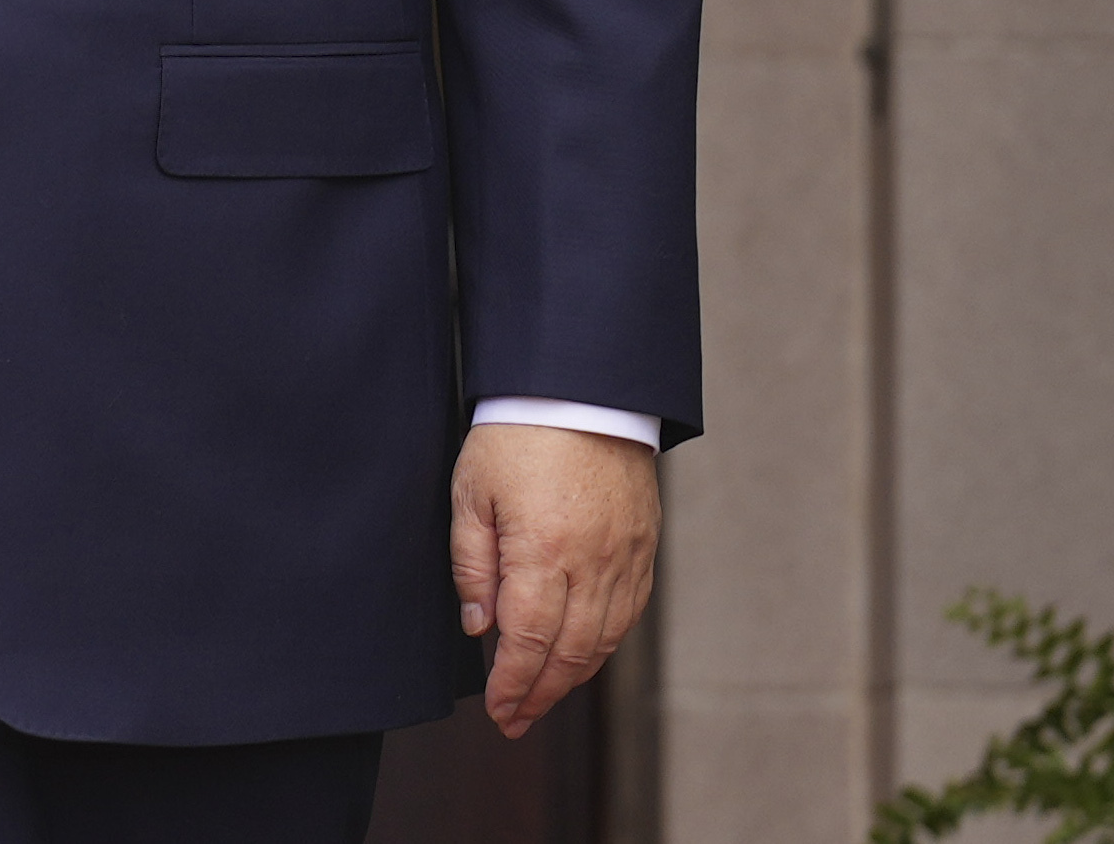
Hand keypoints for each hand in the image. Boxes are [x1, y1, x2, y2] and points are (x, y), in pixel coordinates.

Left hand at [451, 421, 660, 735]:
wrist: (580, 391)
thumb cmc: (516, 435)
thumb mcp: (470, 493)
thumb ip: (472, 562)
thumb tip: (479, 626)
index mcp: (545, 551)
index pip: (530, 639)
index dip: (514, 682)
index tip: (499, 709)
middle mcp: (593, 563)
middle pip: (571, 651)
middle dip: (541, 693)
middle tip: (515, 721)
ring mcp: (625, 557)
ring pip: (604, 639)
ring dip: (573, 676)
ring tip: (542, 698)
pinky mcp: (643, 547)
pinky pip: (628, 612)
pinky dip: (604, 644)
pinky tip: (581, 656)